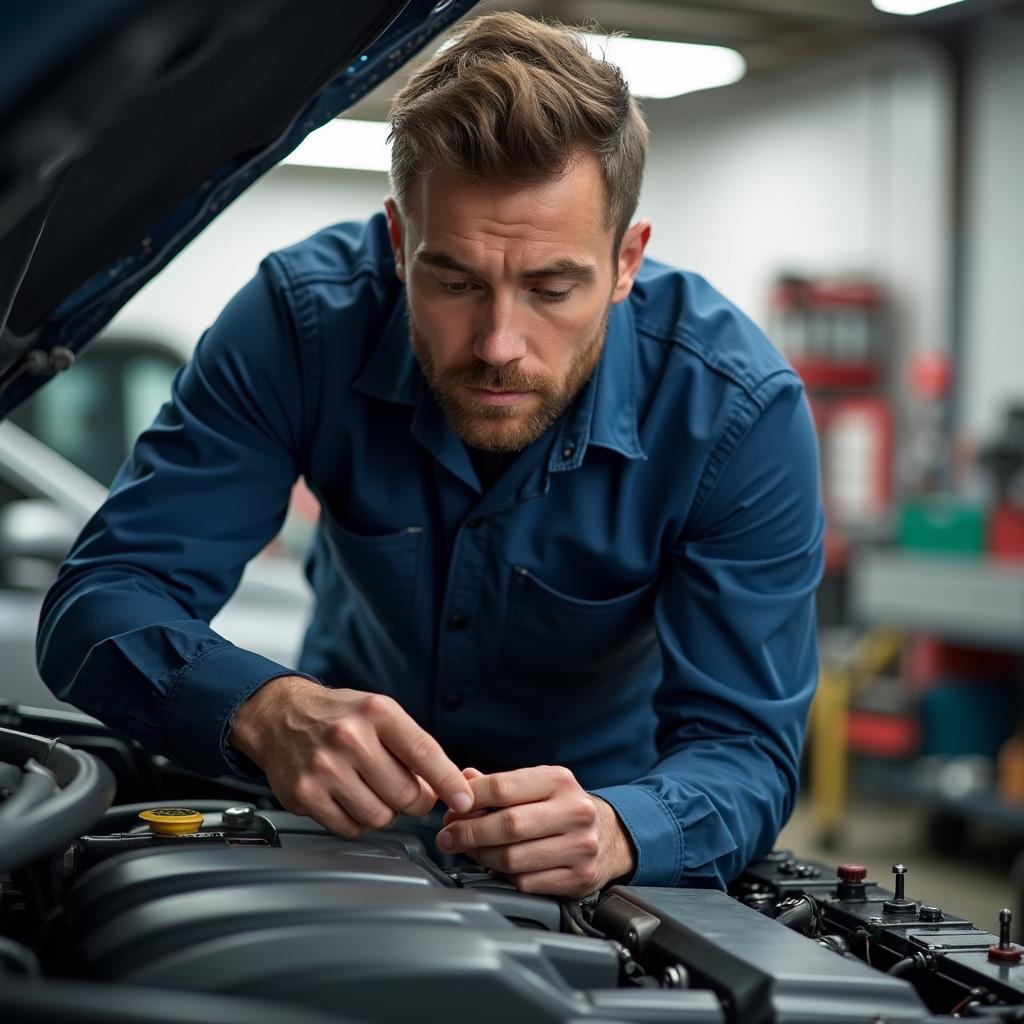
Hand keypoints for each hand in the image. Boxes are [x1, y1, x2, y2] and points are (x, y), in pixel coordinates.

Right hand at [229, 676, 472, 837]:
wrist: (279, 716)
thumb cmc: (338, 716)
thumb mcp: (379, 712)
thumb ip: (412, 745)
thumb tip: (446, 787)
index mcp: (376, 712)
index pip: (424, 752)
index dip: (449, 782)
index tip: (464, 800)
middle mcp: (350, 737)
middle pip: (405, 794)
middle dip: (415, 801)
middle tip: (406, 792)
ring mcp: (325, 768)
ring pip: (380, 816)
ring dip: (385, 812)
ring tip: (372, 791)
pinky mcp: (305, 794)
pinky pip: (349, 828)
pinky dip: (356, 821)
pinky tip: (348, 798)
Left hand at [436, 765, 636, 898]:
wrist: (611, 835)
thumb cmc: (562, 807)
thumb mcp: (537, 785)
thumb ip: (500, 784)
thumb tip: (463, 781)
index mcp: (559, 781)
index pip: (503, 787)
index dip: (469, 799)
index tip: (450, 809)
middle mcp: (574, 811)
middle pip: (507, 825)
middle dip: (468, 832)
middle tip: (448, 836)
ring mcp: (579, 847)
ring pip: (513, 858)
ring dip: (480, 857)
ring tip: (468, 851)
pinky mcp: (578, 877)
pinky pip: (525, 882)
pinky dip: (502, 876)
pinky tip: (496, 867)